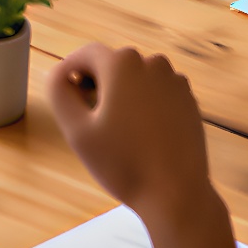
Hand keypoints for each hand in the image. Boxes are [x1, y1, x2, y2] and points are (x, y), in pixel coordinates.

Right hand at [47, 43, 218, 224]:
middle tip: (89, 121)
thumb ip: (59, 92)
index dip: (69, 70)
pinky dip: (145, 104)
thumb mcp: (77, 130)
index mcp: (123, 64)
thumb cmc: (123, 163)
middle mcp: (152, 63)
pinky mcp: (188, 99)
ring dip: (122, 94)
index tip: (63, 93)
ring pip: (136, 78)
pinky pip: (157, 92)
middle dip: (97, 85)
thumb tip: (59, 73)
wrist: (175, 193)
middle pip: (112, 65)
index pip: (85, 54)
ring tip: (117, 131)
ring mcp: (175, 80)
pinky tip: (142, 135)